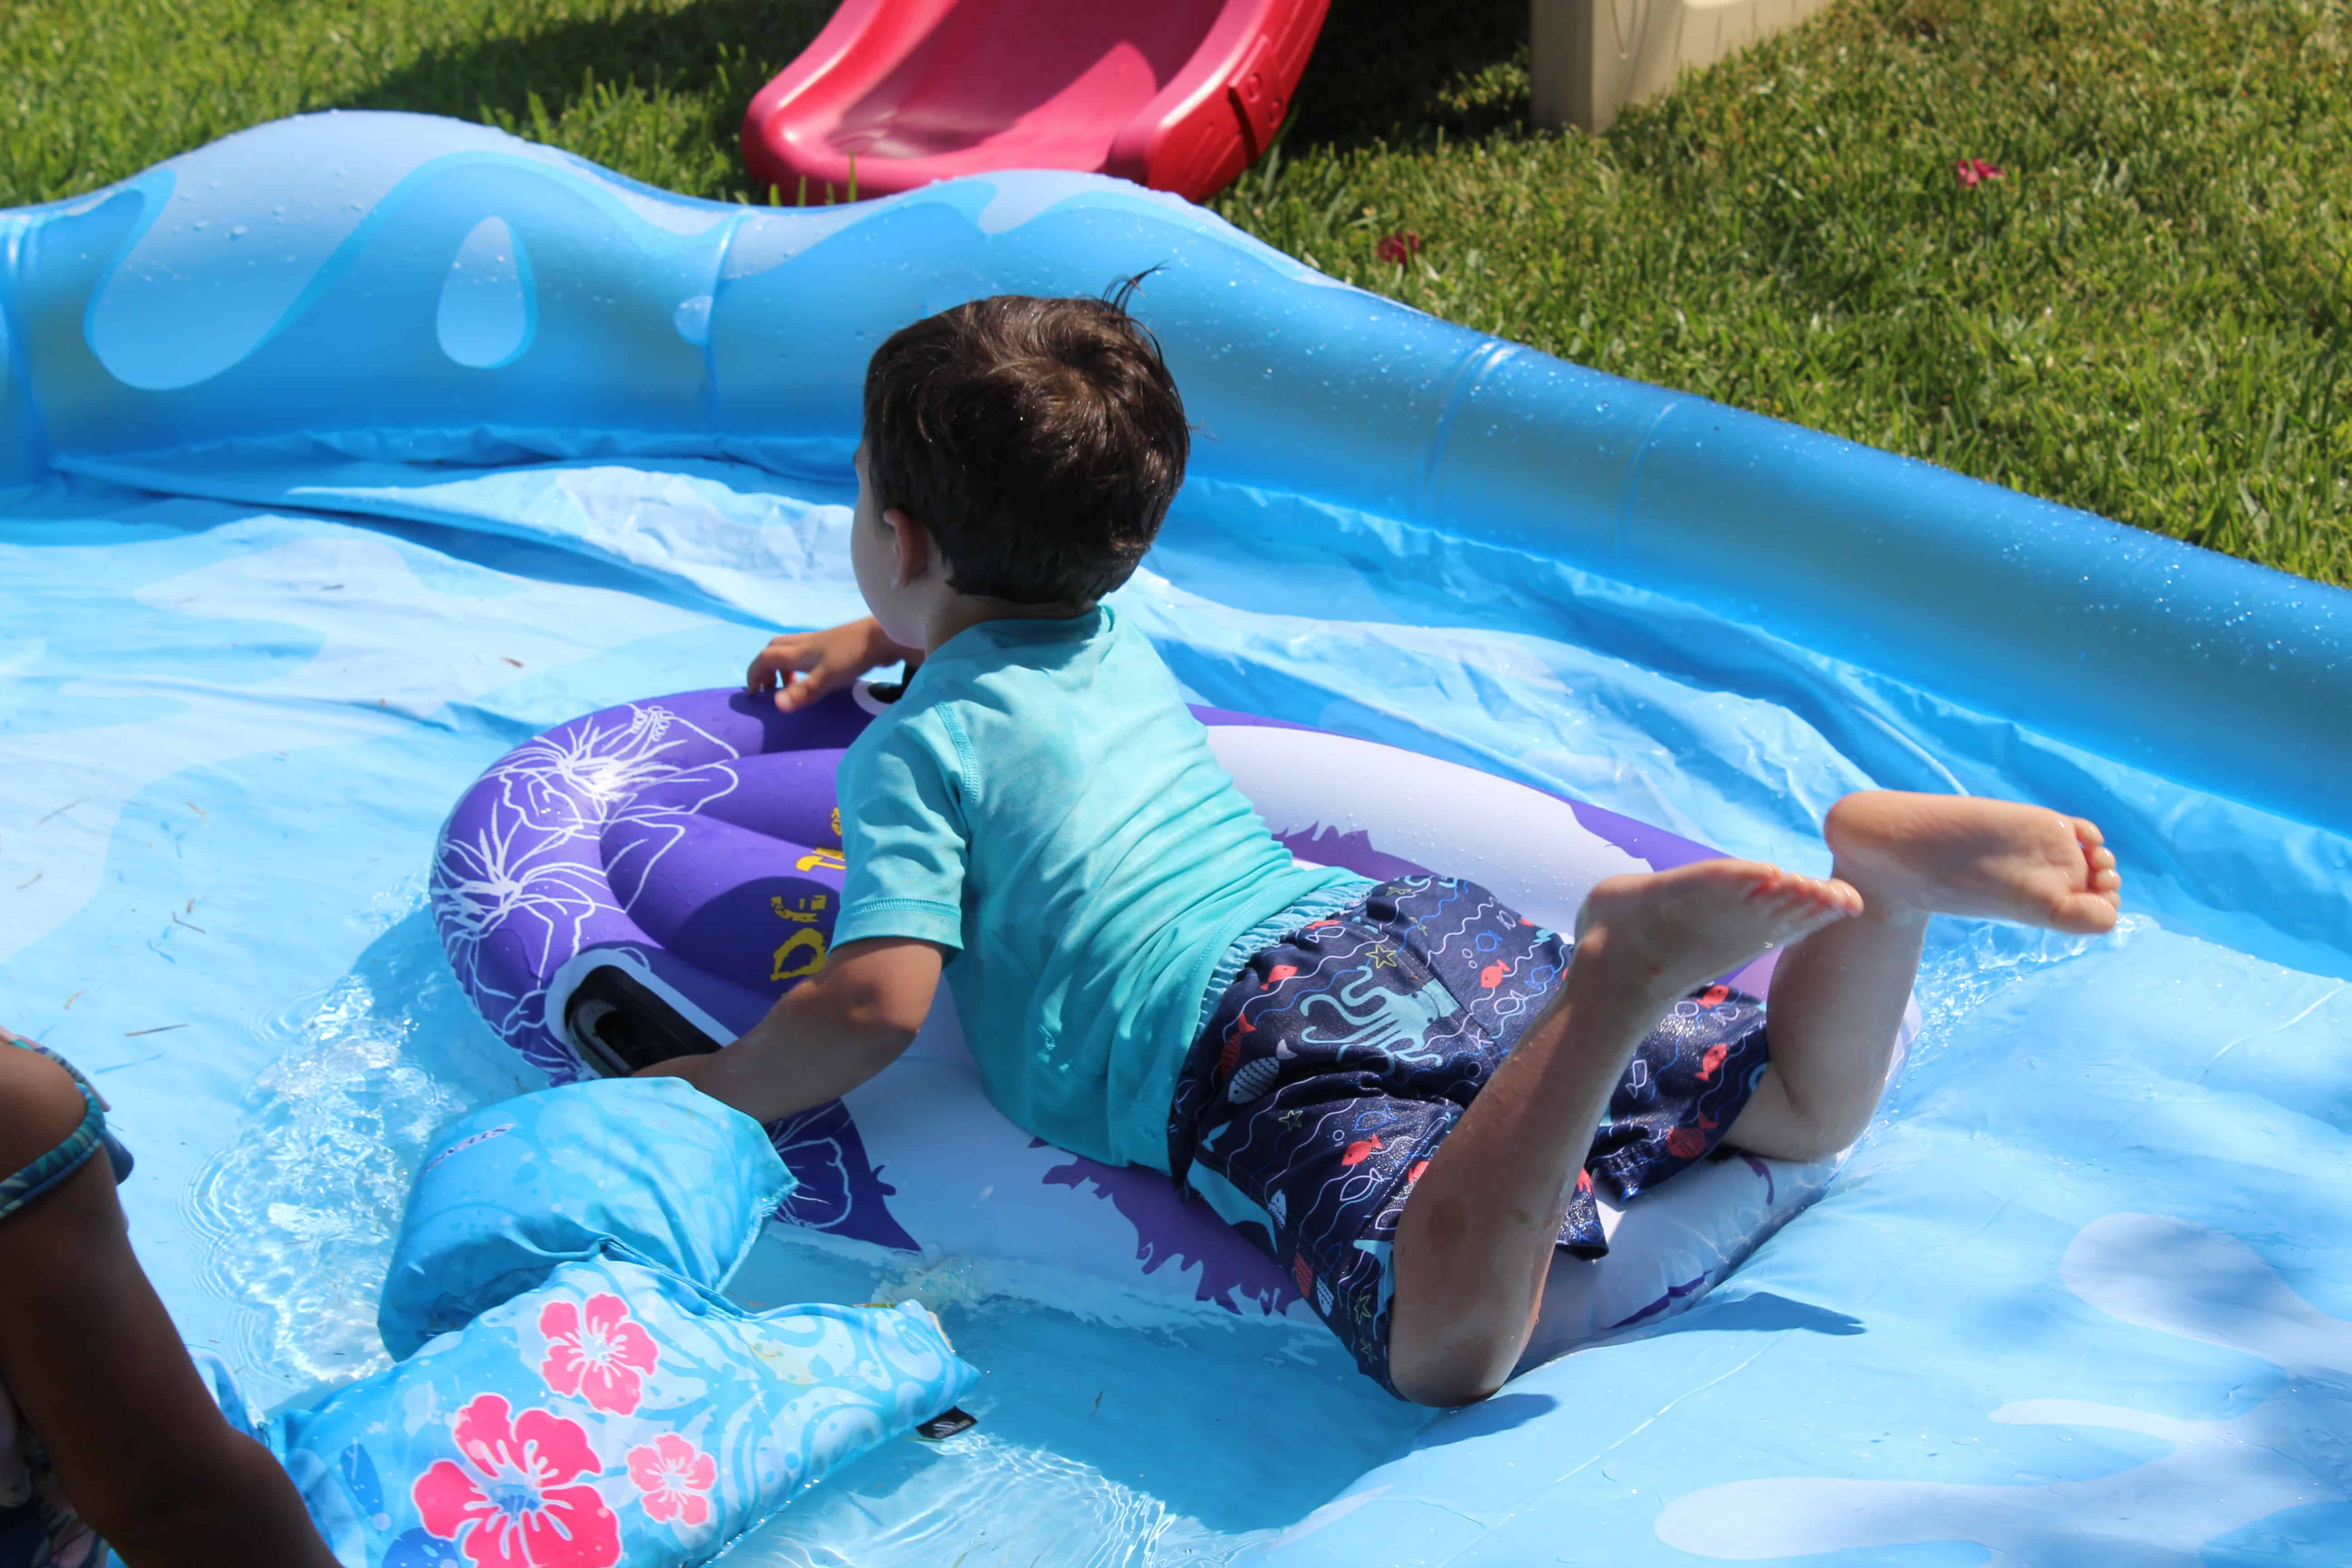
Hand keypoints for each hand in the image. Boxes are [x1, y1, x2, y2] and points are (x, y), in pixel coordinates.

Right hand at [747, 618, 915, 712]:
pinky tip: (814, 677)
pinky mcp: (836, 645)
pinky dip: (801, 664)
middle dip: (765, 667)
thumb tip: (776, 705)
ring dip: (784, 665)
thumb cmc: (853, 656)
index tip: (753, 693)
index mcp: (799, 651)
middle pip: (775, 649)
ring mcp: (822, 643)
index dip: (754, 674)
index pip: (765, 658)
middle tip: (768, 688)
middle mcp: (806, 644)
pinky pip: (808, 652)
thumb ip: (803, 691)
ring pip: (792, 649)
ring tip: (791, 686)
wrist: (884, 636)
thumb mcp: (826, 678)